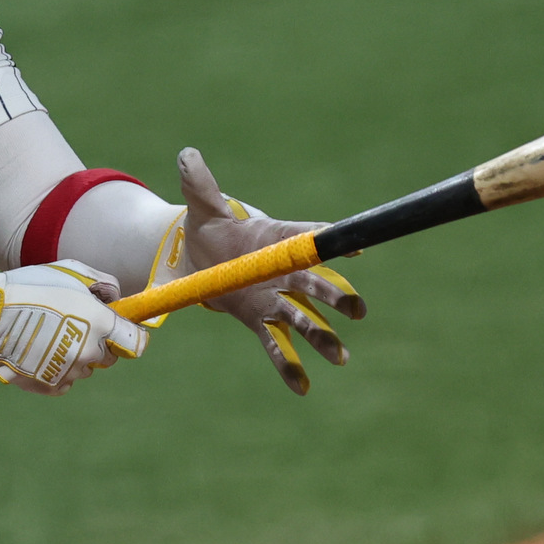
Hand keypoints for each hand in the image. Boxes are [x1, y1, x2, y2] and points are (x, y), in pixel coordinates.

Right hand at [0, 261, 147, 394]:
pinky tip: (41, 354)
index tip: (123, 333)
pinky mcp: (49, 385)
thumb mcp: (72, 272)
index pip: (136, 343)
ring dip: (76, 358)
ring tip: (51, 338)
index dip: (132, 337)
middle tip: (76, 328)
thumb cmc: (31, 287)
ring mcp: (69, 371)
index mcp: (100, 323)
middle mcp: (89, 351)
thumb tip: (115, 300)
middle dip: (99, 345)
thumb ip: (103, 285)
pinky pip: (65, 383)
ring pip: (84, 370)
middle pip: (108, 357)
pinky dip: (58, 372)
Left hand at [177, 147, 365, 394]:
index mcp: (279, 238)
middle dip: (335, 297)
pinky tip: (301, 388)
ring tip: (341, 358)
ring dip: (323, 337)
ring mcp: (276, 298)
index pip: (312, 239)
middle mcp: (285, 270)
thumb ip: (200, 184)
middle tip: (357, 311)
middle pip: (315, 284)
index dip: (333, 244)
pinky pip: (276, 345)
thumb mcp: (204, 205)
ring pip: (304, 318)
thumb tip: (186, 156)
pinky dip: (288, 366)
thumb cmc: (213, 228)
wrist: (203, 257)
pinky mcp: (260, 319)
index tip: (354, 250)